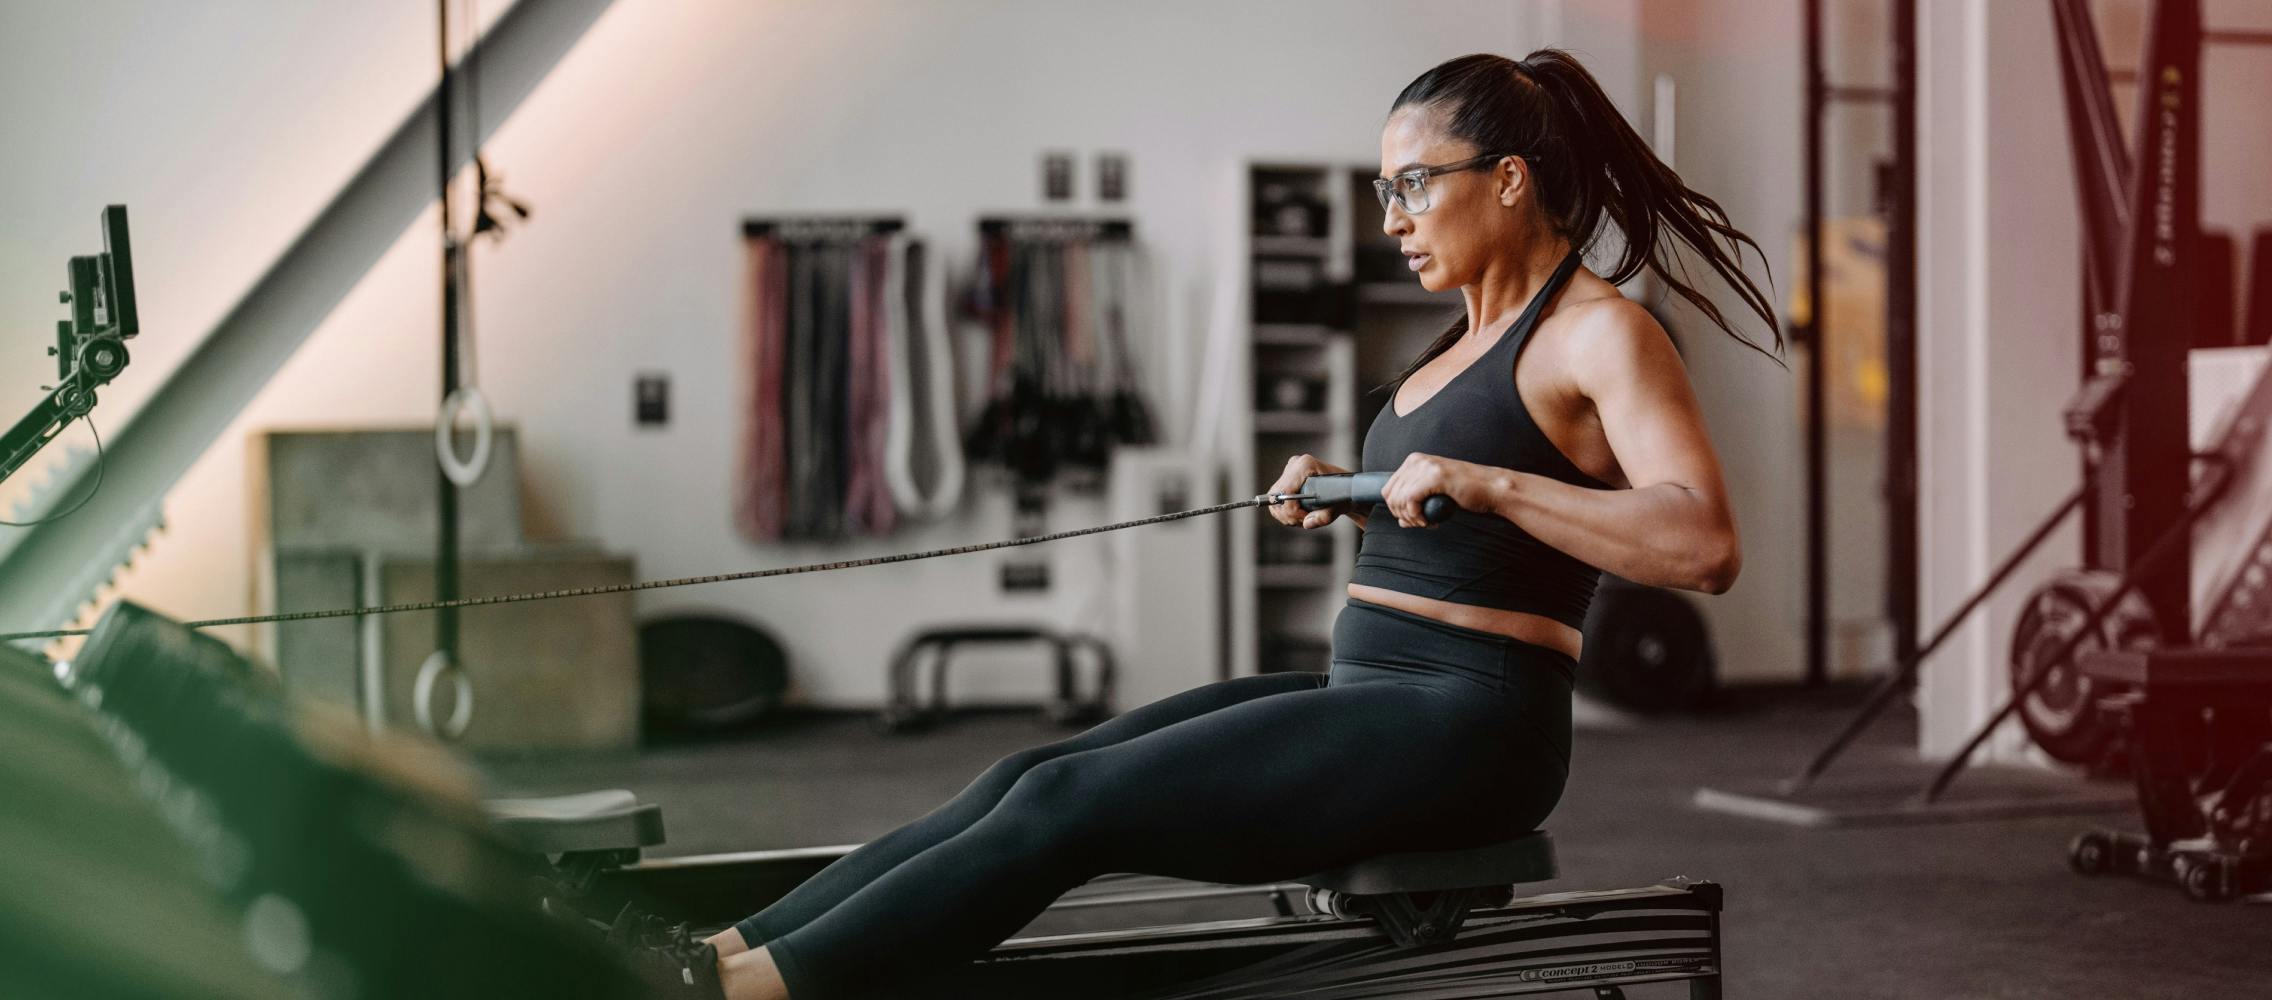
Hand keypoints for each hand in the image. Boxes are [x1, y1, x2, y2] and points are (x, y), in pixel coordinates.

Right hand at [1265, 453, 1352, 528]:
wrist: (1348, 489)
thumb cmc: (1346, 494)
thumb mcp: (1340, 506)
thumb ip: (1325, 516)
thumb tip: (1308, 523)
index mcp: (1305, 465)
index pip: (1285, 492)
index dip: (1292, 511)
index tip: (1306, 519)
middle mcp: (1294, 465)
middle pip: (1277, 497)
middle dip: (1289, 515)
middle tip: (1306, 521)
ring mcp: (1289, 471)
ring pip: (1274, 501)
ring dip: (1287, 515)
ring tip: (1304, 518)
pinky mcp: (1286, 479)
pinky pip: (1276, 501)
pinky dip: (1285, 513)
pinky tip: (1300, 515)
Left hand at [1383, 453, 1500, 527]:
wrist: (1491, 488)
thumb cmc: (1467, 492)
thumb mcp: (1435, 494)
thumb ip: (1416, 503)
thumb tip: (1401, 521)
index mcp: (1414, 461)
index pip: (1388, 489)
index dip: (1397, 509)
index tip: (1414, 518)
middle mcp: (1417, 460)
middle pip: (1390, 496)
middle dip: (1402, 515)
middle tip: (1421, 523)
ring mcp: (1426, 466)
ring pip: (1398, 500)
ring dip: (1411, 518)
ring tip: (1426, 522)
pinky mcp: (1435, 476)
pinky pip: (1409, 501)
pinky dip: (1416, 516)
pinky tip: (1429, 521)